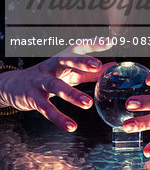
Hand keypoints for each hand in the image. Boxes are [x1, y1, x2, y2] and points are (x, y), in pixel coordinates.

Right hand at [0, 39, 115, 130]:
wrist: (15, 85)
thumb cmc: (49, 76)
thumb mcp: (69, 71)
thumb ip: (90, 71)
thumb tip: (114, 66)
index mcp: (62, 58)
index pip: (79, 47)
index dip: (93, 45)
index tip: (109, 43)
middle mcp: (51, 66)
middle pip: (65, 60)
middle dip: (81, 62)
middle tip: (97, 66)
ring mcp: (41, 81)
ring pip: (56, 86)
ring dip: (72, 94)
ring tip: (88, 103)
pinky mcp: (33, 98)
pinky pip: (46, 109)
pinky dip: (59, 118)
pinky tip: (71, 126)